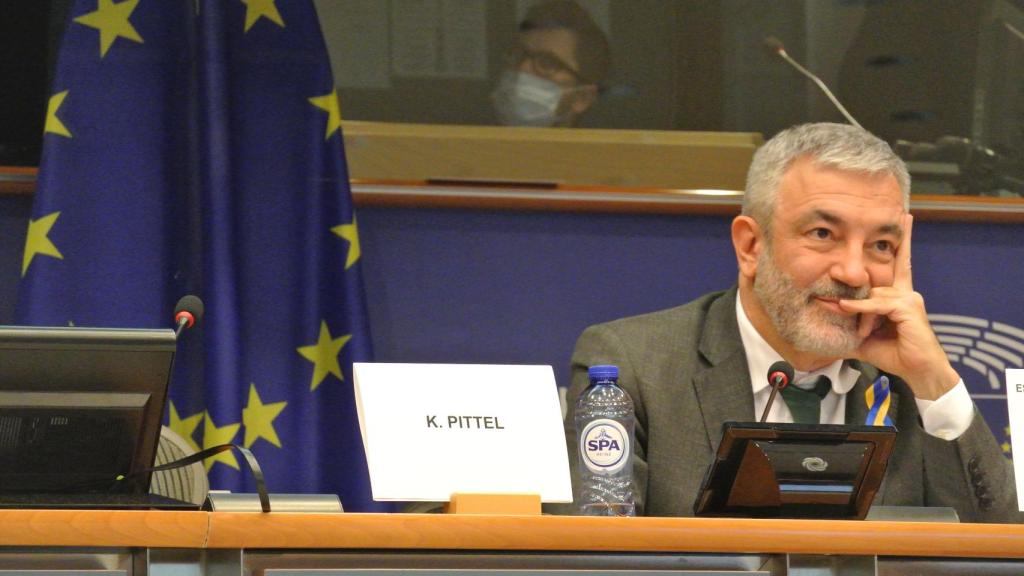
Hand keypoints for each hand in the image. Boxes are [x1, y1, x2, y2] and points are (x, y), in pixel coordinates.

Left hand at [837, 214, 959, 399]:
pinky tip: (849, 310)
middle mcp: (906, 292)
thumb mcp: (864, 338)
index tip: (906, 217)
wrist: (918, 372)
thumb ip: (849, 326)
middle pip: (870, 286)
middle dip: (853, 303)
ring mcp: (909, 299)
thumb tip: (826, 326)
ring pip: (872, 296)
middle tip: (837, 311)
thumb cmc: (894, 355)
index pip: (899, 262)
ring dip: (860, 315)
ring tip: (861, 333)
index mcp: (898, 295)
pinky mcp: (908, 308)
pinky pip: (877, 304)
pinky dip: (862, 310)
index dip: (903, 241)